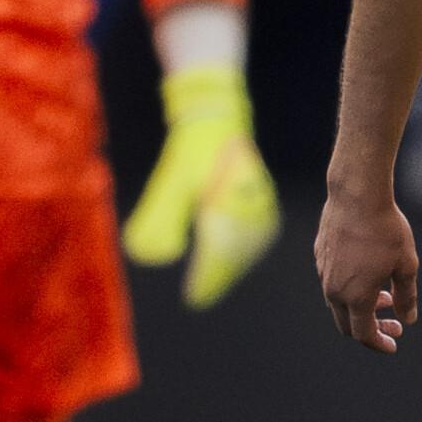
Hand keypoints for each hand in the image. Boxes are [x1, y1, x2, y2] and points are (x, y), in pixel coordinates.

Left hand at [124, 66, 282, 306]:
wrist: (218, 123)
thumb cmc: (190, 154)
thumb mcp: (169, 184)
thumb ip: (159, 220)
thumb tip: (156, 257)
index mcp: (226, 201)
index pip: (219, 251)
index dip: (206, 278)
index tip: (193, 298)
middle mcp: (248, 205)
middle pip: (235, 254)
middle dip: (217, 277)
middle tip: (199, 296)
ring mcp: (261, 204)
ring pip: (248, 248)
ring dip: (230, 268)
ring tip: (211, 284)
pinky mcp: (265, 204)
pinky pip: (256, 238)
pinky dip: (242, 254)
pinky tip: (231, 262)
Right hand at [315, 175, 418, 351]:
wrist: (356, 196)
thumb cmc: (386, 229)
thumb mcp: (406, 264)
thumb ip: (407, 296)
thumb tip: (409, 319)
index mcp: (356, 297)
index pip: (363, 334)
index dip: (379, 343)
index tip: (394, 344)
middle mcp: (334, 290)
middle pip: (348, 324)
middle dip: (372, 329)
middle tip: (394, 324)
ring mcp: (323, 273)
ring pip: (339, 304)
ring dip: (362, 308)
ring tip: (386, 297)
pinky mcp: (320, 257)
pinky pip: (333, 283)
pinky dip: (351, 290)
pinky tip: (369, 275)